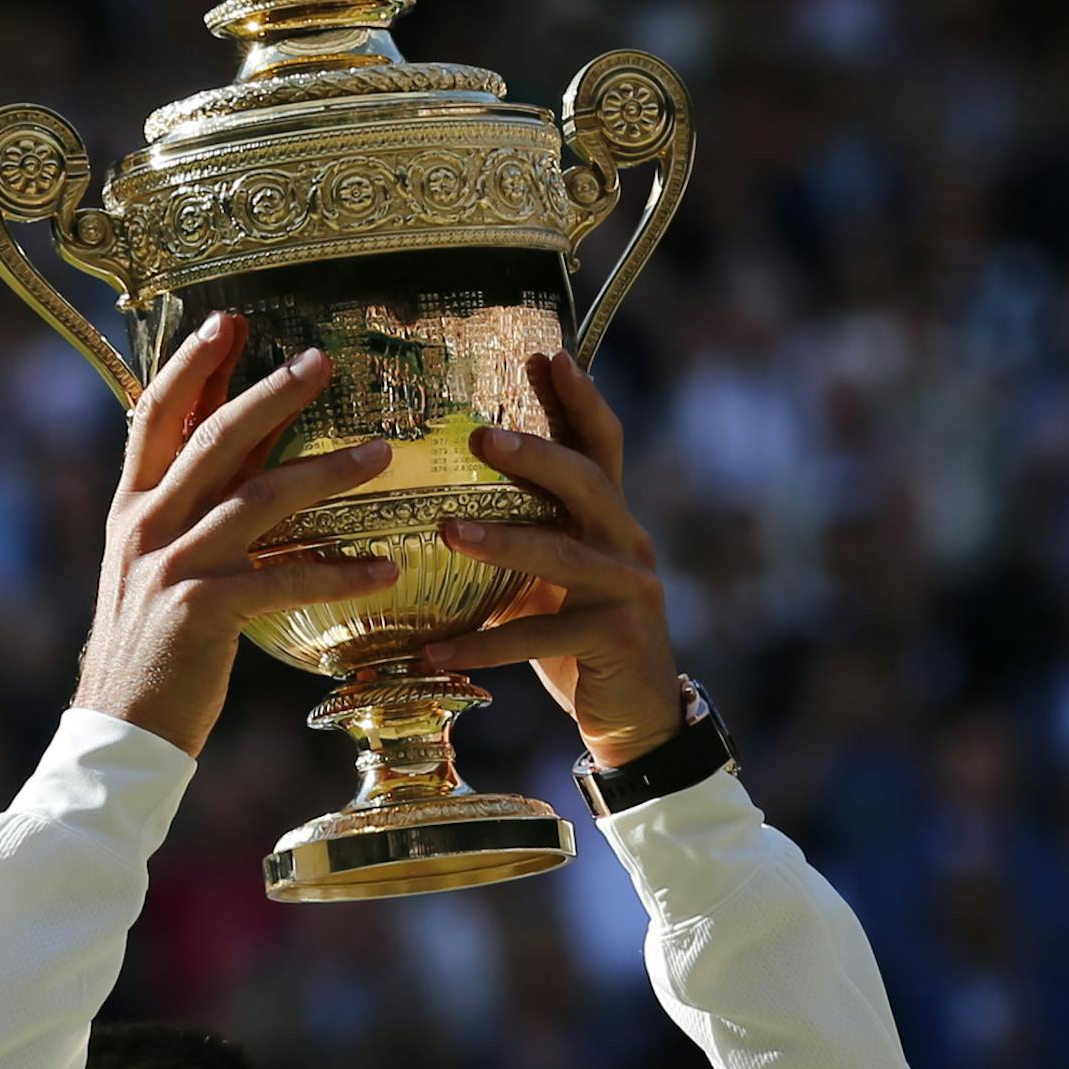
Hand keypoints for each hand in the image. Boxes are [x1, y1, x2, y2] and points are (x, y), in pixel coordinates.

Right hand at [74, 312, 394, 757]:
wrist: (120, 728)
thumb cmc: (151, 650)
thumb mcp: (155, 567)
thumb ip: (190, 513)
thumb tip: (240, 463)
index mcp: (131, 508)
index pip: (155, 415)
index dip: (190, 364)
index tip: (229, 321)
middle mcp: (147, 526)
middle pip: (214, 439)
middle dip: (271, 393)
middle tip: (322, 358)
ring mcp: (172, 566)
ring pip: (258, 500)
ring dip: (326, 473)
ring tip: (383, 455)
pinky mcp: (203, 611)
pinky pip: (285, 579)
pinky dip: (339, 572)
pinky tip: (385, 568)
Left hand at [419, 349, 680, 768]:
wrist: (634, 715)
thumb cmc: (580, 639)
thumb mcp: (553, 579)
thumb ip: (526, 536)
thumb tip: (445, 502)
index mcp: (611, 519)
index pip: (602, 445)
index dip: (580, 398)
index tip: (548, 353)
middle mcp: (627, 543)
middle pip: (588, 482)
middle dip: (536, 456)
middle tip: (480, 436)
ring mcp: (628, 590)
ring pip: (562, 556)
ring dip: (502, 543)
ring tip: (447, 531)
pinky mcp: (615, 638)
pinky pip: (540, 637)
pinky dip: (484, 646)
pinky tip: (435, 651)